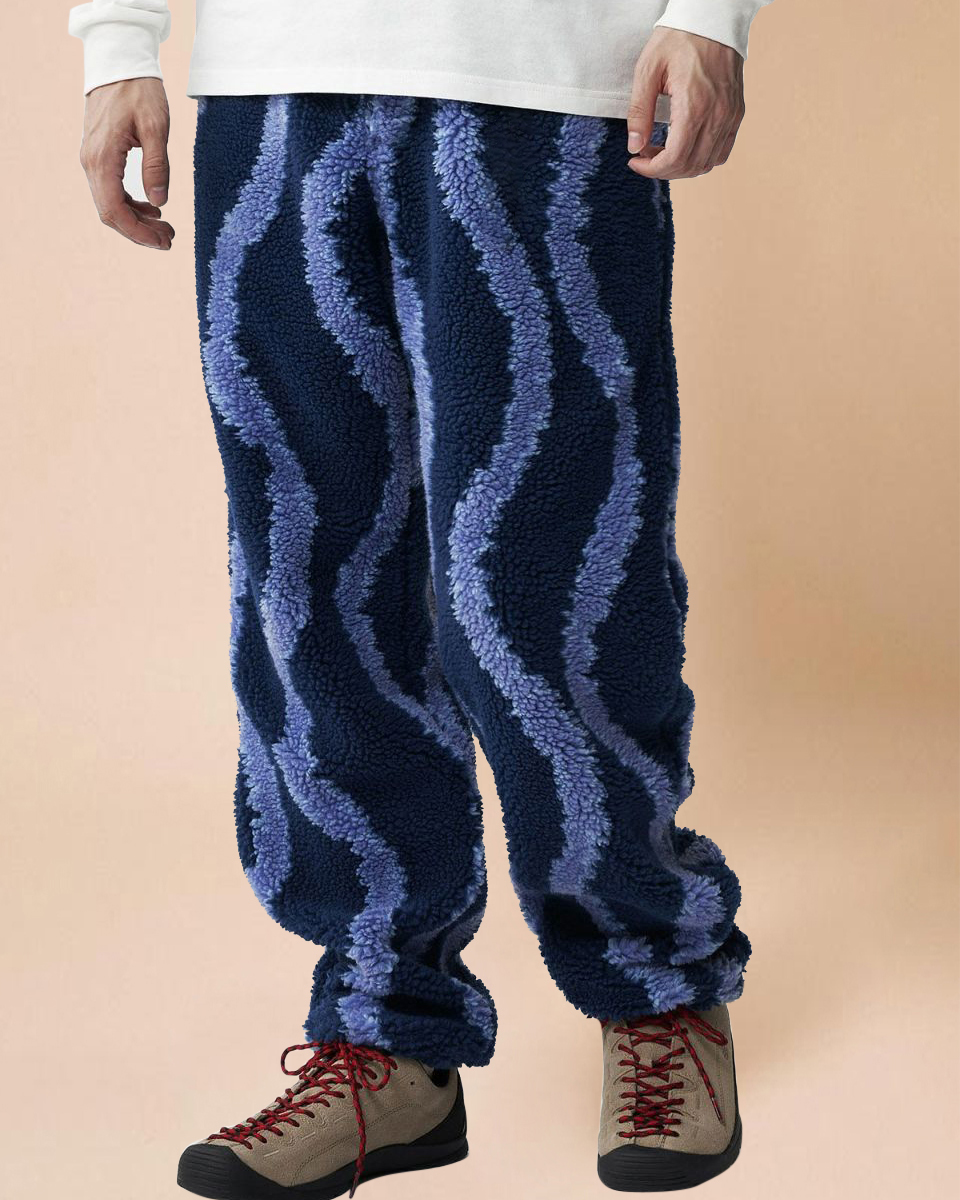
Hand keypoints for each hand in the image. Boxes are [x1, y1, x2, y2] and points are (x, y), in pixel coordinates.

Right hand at [79, 78, 174, 248]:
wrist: (120, 61)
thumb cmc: (139, 90)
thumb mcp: (156, 127)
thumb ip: (158, 166)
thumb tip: (160, 203)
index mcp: (102, 158)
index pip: (114, 211)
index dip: (137, 233)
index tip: (162, 242)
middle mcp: (91, 162)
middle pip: (110, 213)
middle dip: (140, 232)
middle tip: (169, 239)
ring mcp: (92, 159)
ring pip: (110, 204)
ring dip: (137, 220)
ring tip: (166, 227)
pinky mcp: (99, 155)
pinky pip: (111, 189)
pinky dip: (131, 203)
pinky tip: (153, 207)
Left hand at [627, 28, 744, 179]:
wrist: (713, 19)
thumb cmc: (678, 39)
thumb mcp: (648, 70)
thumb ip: (639, 112)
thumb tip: (634, 147)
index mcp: (694, 106)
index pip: (674, 159)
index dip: (651, 169)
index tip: (635, 161)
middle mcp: (717, 115)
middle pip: (690, 167)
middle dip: (662, 170)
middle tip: (644, 155)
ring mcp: (730, 116)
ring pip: (706, 164)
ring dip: (681, 167)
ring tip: (662, 151)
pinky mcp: (736, 114)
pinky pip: (722, 152)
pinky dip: (702, 159)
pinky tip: (684, 147)